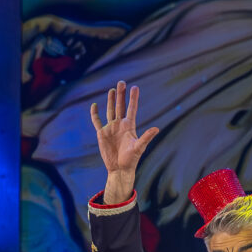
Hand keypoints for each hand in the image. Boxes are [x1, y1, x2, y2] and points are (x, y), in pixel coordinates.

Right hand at [88, 80, 160, 204]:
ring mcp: (111, 128)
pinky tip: (94, 105)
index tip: (135, 87)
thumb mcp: (139, 147)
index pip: (131, 109)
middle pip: (121, 106)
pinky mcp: (102, 134)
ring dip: (111, 101)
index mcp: (130, 126)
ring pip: (110, 111)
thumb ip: (146, 137)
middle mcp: (120, 125)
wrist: (120, 169)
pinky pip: (97, 121)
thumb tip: (156, 128)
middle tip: (122, 82)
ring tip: (112, 90)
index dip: (133, 98)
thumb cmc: (131, 159)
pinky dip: (94, 114)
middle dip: (121, 94)